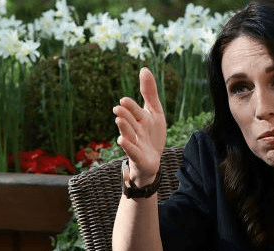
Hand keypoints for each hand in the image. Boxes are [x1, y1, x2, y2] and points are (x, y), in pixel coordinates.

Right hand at [113, 67, 166, 185]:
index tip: (124, 100)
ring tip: (119, 121)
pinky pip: (132, 151)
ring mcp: (135, 144)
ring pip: (129, 135)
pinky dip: (127, 146)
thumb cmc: (151, 135)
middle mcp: (135, 130)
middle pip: (130, 121)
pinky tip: (121, 141)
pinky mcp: (138, 156)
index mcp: (139, 118)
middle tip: (118, 109)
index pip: (134, 110)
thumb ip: (149, 92)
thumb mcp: (155, 111)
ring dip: (124, 128)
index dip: (130, 106)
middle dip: (125, 115)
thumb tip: (143, 68)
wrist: (153, 160)